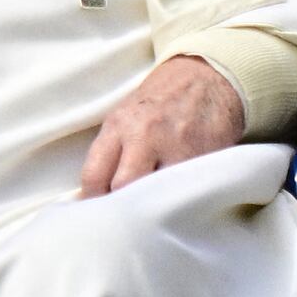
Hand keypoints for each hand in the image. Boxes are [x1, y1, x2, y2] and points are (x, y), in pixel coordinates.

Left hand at [80, 54, 247, 198]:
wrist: (206, 78)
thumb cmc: (160, 102)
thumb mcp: (126, 116)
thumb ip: (110, 153)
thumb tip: (91, 195)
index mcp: (118, 125)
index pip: (94, 175)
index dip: (94, 201)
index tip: (100, 213)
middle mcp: (145, 135)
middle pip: (123, 189)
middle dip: (123, 208)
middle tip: (127, 217)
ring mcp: (177, 147)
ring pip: (156, 196)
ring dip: (154, 209)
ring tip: (153, 214)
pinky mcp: (205, 157)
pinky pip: (187, 191)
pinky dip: (181, 202)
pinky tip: (178, 203)